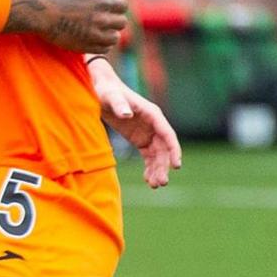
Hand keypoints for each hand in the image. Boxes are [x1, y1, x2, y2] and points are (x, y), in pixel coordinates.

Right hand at [8, 0, 127, 54]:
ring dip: (109, 35)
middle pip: (121, 23)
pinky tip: (94, 40)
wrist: (40, 13)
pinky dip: (101, 46)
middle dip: (114, 21)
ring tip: (101, 32)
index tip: (112, 9)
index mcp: (102, 2)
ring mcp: (94, 35)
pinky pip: (103, 50)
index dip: (118, 7)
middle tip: (106, 21)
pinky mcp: (85, 47)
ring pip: (114, 39)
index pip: (123, 6)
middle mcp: (101, 19)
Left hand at [89, 57, 181, 188]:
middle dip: (164, 166)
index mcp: (153, 114)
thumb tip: (126, 114)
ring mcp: (147, 132)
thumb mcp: (111, 97)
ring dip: (158, 170)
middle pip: (164, 149)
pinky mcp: (139, 139)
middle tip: (161, 183)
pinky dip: (149, 167)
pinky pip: (148, 156)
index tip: (177, 166)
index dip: (174, 150)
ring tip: (154, 186)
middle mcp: (154, 124)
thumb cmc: (106, 91)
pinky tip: (147, 180)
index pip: (168, 134)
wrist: (99, 90)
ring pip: (157, 155)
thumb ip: (119, 105)